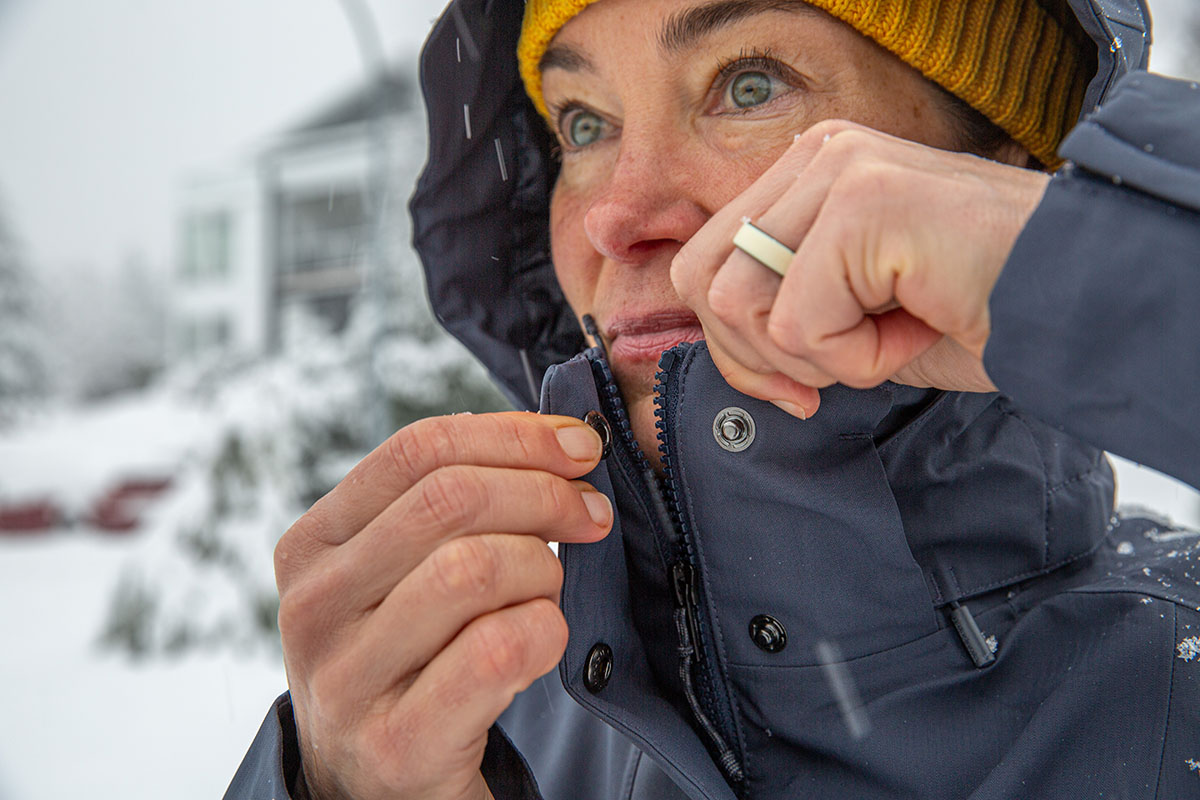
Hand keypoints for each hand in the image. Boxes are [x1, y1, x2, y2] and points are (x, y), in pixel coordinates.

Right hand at [275, 413, 610, 799]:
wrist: (375, 787)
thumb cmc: (411, 655)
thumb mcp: (402, 572)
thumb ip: (455, 505)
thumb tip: (563, 441)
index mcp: (313, 544)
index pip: (419, 450)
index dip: (514, 436)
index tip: (579, 448)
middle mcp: (314, 605)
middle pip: (452, 500)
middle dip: (545, 496)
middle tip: (589, 516)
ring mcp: (346, 678)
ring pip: (474, 568)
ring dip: (543, 571)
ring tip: (549, 593)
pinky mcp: (395, 744)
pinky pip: (497, 648)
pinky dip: (544, 631)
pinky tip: (542, 641)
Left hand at [671, 120, 1050, 418]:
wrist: (1078, 303)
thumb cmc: (975, 309)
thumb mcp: (853, 310)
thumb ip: (779, 309)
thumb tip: (718, 347)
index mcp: (809, 170)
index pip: (706, 262)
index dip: (732, 343)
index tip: (793, 386)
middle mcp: (818, 154)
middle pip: (704, 280)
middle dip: (754, 358)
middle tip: (821, 384)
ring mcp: (840, 170)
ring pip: (741, 303)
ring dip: (816, 358)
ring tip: (886, 340)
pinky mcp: (864, 204)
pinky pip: (801, 325)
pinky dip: (857, 359)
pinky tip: (915, 327)